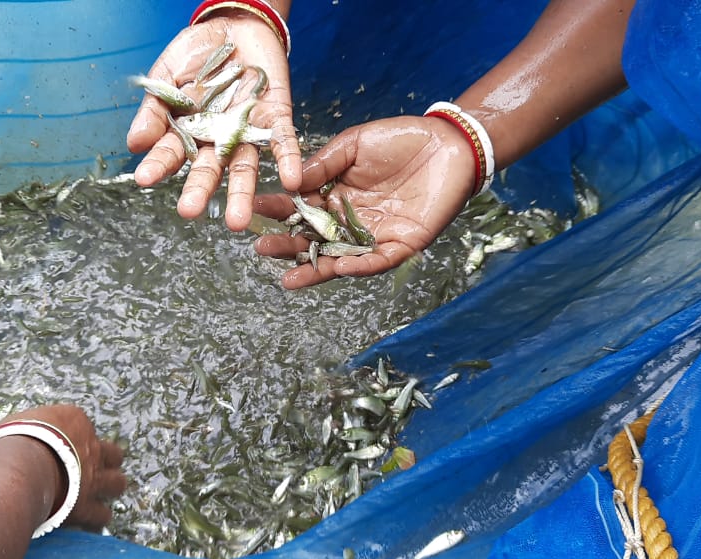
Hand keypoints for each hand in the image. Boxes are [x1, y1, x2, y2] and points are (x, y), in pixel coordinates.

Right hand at [0, 405, 126, 531]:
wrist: (21, 467)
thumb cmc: (12, 440)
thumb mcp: (16, 422)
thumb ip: (26, 429)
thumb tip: (15, 436)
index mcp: (75, 422)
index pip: (84, 427)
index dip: (75, 438)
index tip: (65, 446)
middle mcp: (91, 448)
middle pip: (114, 454)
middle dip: (108, 462)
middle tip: (96, 469)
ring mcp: (93, 477)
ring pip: (117, 484)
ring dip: (109, 489)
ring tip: (99, 495)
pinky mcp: (86, 505)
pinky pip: (100, 516)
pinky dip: (95, 520)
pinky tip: (88, 523)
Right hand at [126, 12, 301, 231]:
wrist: (234, 24)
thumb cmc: (197, 50)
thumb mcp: (169, 72)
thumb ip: (155, 106)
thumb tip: (135, 143)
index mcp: (188, 130)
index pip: (171, 152)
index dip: (158, 164)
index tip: (144, 179)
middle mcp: (216, 138)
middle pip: (209, 169)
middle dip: (199, 190)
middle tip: (189, 211)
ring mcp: (246, 132)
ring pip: (245, 168)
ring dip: (242, 194)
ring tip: (236, 222)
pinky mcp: (274, 119)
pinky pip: (283, 143)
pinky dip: (288, 161)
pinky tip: (290, 181)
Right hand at [253, 116, 477, 288]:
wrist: (448, 143)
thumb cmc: (400, 139)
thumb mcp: (354, 144)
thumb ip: (324, 164)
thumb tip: (290, 183)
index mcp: (335, 196)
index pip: (300, 209)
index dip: (277, 212)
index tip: (252, 212)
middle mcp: (351, 220)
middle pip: (314, 240)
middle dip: (287, 247)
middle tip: (261, 250)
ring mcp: (375, 235)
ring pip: (340, 259)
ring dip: (315, 270)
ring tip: (289, 278)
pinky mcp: (403, 244)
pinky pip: (378, 261)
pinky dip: (359, 267)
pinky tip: (338, 267)